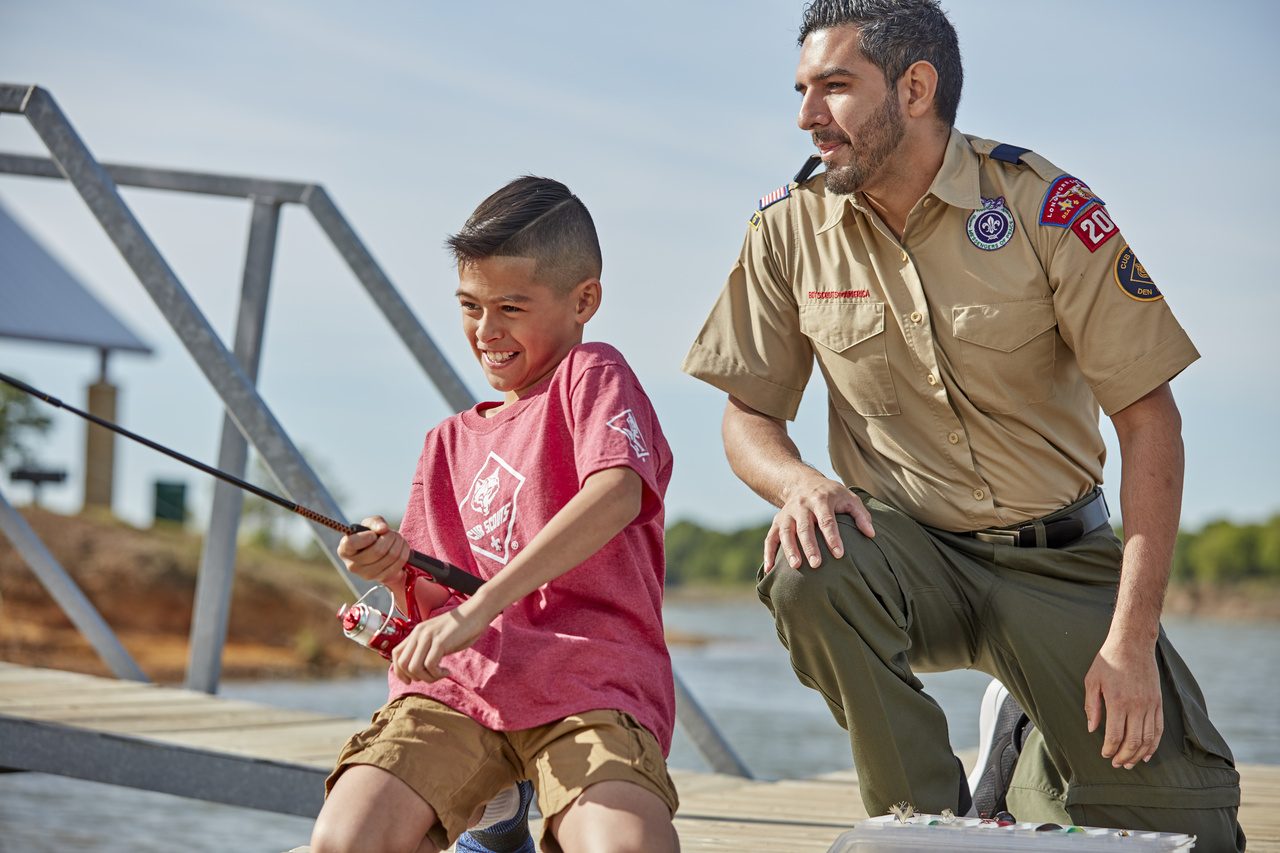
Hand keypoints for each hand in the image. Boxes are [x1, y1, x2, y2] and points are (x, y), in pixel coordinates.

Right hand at [337, 515, 409, 584]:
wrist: (379, 552)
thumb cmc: (370, 536)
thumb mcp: (369, 525)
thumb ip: (375, 522)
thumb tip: (383, 529)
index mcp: (344, 550)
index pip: (351, 544)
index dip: (365, 537)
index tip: (373, 534)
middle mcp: (353, 565)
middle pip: (377, 550)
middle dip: (390, 537)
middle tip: (392, 532)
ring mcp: (367, 575)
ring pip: (391, 556)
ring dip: (399, 543)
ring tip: (398, 538)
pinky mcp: (382, 578)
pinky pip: (399, 563)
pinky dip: (404, 552)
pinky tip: (402, 547)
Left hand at [391, 603, 490, 682]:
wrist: (476, 612)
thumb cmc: (461, 628)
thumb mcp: (439, 638)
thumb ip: (428, 648)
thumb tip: (420, 669)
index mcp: (416, 632)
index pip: (396, 654)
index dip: (399, 672)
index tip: (412, 680)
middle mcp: (419, 633)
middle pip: (402, 664)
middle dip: (415, 677)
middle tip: (431, 677)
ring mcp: (429, 637)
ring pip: (414, 667)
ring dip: (427, 678)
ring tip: (440, 674)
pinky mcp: (440, 641)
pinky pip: (430, 665)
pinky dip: (438, 674)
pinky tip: (448, 672)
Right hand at [764, 473, 872, 570]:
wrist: (802, 482)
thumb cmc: (831, 495)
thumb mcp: (848, 498)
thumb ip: (861, 515)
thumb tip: (871, 534)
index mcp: (821, 500)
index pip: (827, 520)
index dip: (832, 537)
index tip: (839, 554)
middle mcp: (801, 506)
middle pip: (804, 527)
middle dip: (810, 546)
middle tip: (817, 564)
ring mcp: (787, 513)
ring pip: (786, 532)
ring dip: (789, 549)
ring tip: (796, 566)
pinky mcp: (777, 521)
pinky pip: (770, 538)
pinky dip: (768, 553)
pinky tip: (769, 570)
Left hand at [1083, 634, 1163, 768]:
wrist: (1133, 644)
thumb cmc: (1108, 661)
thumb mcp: (1092, 681)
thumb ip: (1091, 706)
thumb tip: (1092, 729)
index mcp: (1118, 701)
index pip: (1116, 735)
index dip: (1110, 749)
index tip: (1104, 755)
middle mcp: (1137, 705)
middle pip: (1133, 741)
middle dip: (1124, 756)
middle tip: (1116, 764)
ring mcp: (1150, 705)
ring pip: (1148, 738)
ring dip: (1139, 754)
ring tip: (1129, 763)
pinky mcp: (1158, 702)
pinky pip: (1159, 729)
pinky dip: (1154, 744)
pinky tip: (1147, 753)